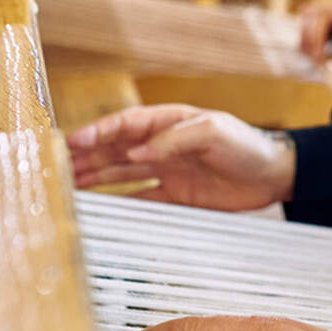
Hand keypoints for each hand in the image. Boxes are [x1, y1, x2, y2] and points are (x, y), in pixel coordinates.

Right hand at [65, 105, 294, 209]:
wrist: (275, 174)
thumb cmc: (247, 145)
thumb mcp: (214, 132)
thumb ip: (174, 140)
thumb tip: (136, 152)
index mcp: (169, 122)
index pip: (125, 125)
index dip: (98, 132)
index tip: (72, 141)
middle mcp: (162, 145)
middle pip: (116, 149)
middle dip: (86, 156)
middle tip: (56, 166)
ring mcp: (167, 170)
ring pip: (121, 172)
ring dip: (95, 176)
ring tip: (67, 184)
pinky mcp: (176, 195)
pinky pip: (140, 198)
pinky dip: (119, 202)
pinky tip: (99, 208)